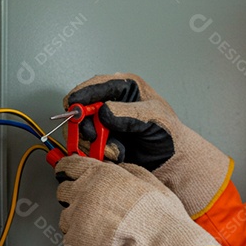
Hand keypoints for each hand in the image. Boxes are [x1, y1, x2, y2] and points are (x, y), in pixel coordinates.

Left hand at [55, 156, 227, 245]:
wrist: (155, 242)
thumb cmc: (157, 215)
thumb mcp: (149, 181)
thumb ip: (129, 172)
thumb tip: (121, 171)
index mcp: (100, 175)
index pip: (70, 165)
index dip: (66, 169)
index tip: (65, 172)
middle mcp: (83, 193)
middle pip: (63, 192)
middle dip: (74, 198)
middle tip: (91, 207)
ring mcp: (76, 219)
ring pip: (66, 220)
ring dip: (79, 224)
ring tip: (101, 232)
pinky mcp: (74, 243)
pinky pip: (71, 244)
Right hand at [63, 73, 232, 216]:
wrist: (172, 160)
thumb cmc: (169, 133)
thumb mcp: (153, 118)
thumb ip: (129, 114)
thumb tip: (104, 112)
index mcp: (126, 87)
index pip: (96, 85)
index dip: (82, 95)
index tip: (73, 106)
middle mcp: (112, 102)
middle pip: (82, 108)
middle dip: (85, 124)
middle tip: (94, 136)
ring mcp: (105, 122)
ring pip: (82, 129)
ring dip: (95, 142)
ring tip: (117, 150)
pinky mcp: (102, 140)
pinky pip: (88, 145)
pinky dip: (99, 153)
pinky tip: (118, 155)